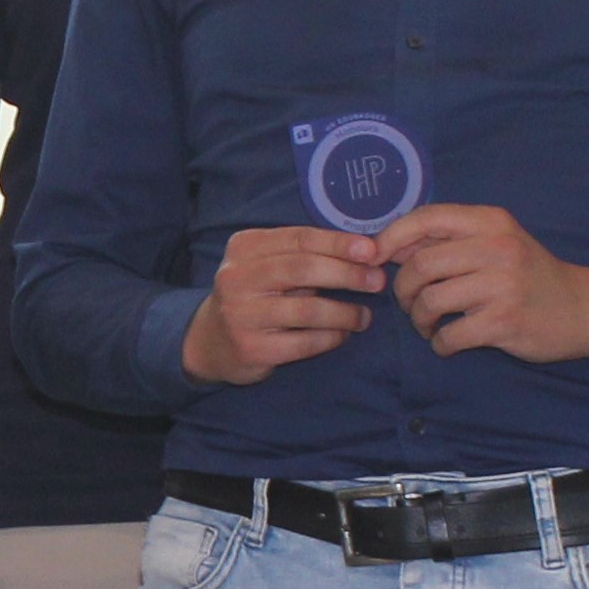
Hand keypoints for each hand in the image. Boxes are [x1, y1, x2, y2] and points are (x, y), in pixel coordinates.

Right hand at [179, 225, 384, 386]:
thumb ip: (303, 256)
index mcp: (245, 247)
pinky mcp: (251, 349)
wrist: (211, 341)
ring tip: (364, 316)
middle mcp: (237, 277)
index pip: (299, 238)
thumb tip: (364, 252)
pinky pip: (304, 343)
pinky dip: (331, 338)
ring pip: (307, 310)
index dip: (338, 243)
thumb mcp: (268, 265)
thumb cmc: (254, 295)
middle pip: (303, 269)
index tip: (372, 250)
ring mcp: (241, 315)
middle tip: (377, 281)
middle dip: (347, 274)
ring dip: (344, 312)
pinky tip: (342, 334)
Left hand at [377, 204, 588, 363]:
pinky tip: (449, 342)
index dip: (391, 237)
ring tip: (429, 325)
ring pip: (430, 301)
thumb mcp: (498, 243)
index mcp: (490, 222)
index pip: (426, 218)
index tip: (376, 257)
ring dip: (420, 320)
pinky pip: (449, 335)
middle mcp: (496, 248)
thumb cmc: (531, 274)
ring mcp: (501, 286)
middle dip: (404, 290)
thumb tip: (392, 245)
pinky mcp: (504, 322)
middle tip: (412, 304)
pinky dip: (440, 344)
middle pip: (420, 265)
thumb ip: (451, 240)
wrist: (585, 309)